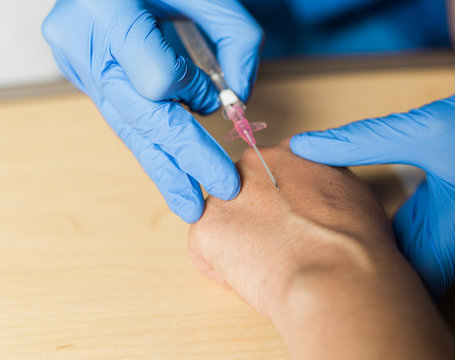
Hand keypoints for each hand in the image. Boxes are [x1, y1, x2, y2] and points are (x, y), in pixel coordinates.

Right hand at [42, 0, 262, 221]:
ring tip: (189, 205)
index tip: (212, 91)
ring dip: (164, 170)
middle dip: (187, 157)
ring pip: (128, 129)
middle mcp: (84, 44)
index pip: (156, 78)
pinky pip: (124, 120)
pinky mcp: (84, 77)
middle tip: (222, 190)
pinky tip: (170, 175)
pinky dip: (152, 147)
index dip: (192, 90)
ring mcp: (79, 64)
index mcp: (106, 11)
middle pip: (142, 118)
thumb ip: (236, 39)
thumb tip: (238, 97)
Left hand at [188, 140, 395, 315]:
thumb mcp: (349, 193)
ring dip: (237, 244)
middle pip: (240, 194)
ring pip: (221, 222)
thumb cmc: (354, 244)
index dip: (278, 206)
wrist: (335, 275)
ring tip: (268, 264)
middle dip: (252, 221)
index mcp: (287, 152)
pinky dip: (223, 270)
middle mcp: (252, 162)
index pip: (269, 176)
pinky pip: (205, 252)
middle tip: (277, 247)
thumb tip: (311, 200)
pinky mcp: (205, 225)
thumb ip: (320, 185)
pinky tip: (252, 277)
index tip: (288, 225)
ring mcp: (224, 192)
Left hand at [290, 45, 454, 297]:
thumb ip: (361, 140)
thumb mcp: (424, 129)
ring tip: (312, 232)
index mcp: (452, 235)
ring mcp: (446, 233)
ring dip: (358, 245)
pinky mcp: (440, 217)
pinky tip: (342, 216)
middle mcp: (450, 244)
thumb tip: (305, 146)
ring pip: (394, 255)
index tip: (314, 261)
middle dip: (348, 263)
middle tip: (302, 245)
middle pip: (392, 273)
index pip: (398, 285)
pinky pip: (400, 235)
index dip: (355, 279)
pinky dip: (371, 228)